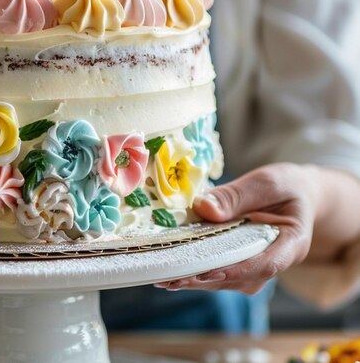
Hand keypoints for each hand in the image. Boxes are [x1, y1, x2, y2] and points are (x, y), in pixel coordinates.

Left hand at [155, 163, 317, 294]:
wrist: (297, 192)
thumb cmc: (286, 186)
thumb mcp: (264, 183)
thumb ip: (235, 196)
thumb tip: (203, 208)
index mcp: (292, 243)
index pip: (266, 263)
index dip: (236, 270)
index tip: (207, 270)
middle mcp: (276, 261)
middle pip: (241, 278)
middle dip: (205, 279)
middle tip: (172, 279)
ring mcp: (259, 265)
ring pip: (228, 280)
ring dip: (197, 280)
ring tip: (165, 278)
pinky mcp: (242, 261)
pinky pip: (221, 268)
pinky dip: (199, 269)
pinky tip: (173, 268)